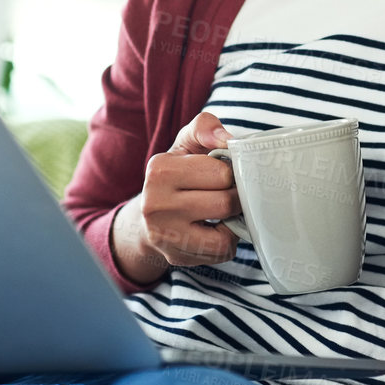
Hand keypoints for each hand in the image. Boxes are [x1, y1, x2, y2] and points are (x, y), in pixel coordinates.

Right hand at [112, 111, 242, 285]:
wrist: (149, 219)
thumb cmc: (177, 176)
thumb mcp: (185, 145)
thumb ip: (204, 127)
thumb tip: (226, 138)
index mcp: (160, 169)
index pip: (221, 171)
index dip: (230, 173)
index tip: (222, 175)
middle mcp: (156, 203)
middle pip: (225, 201)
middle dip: (234, 197)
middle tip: (227, 195)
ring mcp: (165, 234)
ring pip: (226, 229)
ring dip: (232, 220)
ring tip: (221, 213)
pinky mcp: (176, 256)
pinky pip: (221, 250)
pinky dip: (227, 241)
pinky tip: (214, 231)